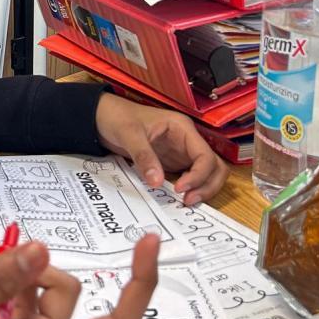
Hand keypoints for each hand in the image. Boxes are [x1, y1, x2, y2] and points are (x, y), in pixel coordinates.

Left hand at [94, 92, 228, 205]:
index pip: (205, 155)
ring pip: (207, 174)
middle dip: (207, 185)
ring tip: (184, 202)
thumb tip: (157, 182)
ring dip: (203, 189)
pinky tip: (176, 198)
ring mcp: (182, 153)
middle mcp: (187, 141)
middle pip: (215, 166)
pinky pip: (190, 178)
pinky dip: (190, 189)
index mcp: (183, 128)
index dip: (199, 175)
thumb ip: (144, 156)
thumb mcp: (129, 134)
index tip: (180, 188)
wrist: (103, 118)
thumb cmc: (118, 117)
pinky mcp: (173, 163)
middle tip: (188, 201)